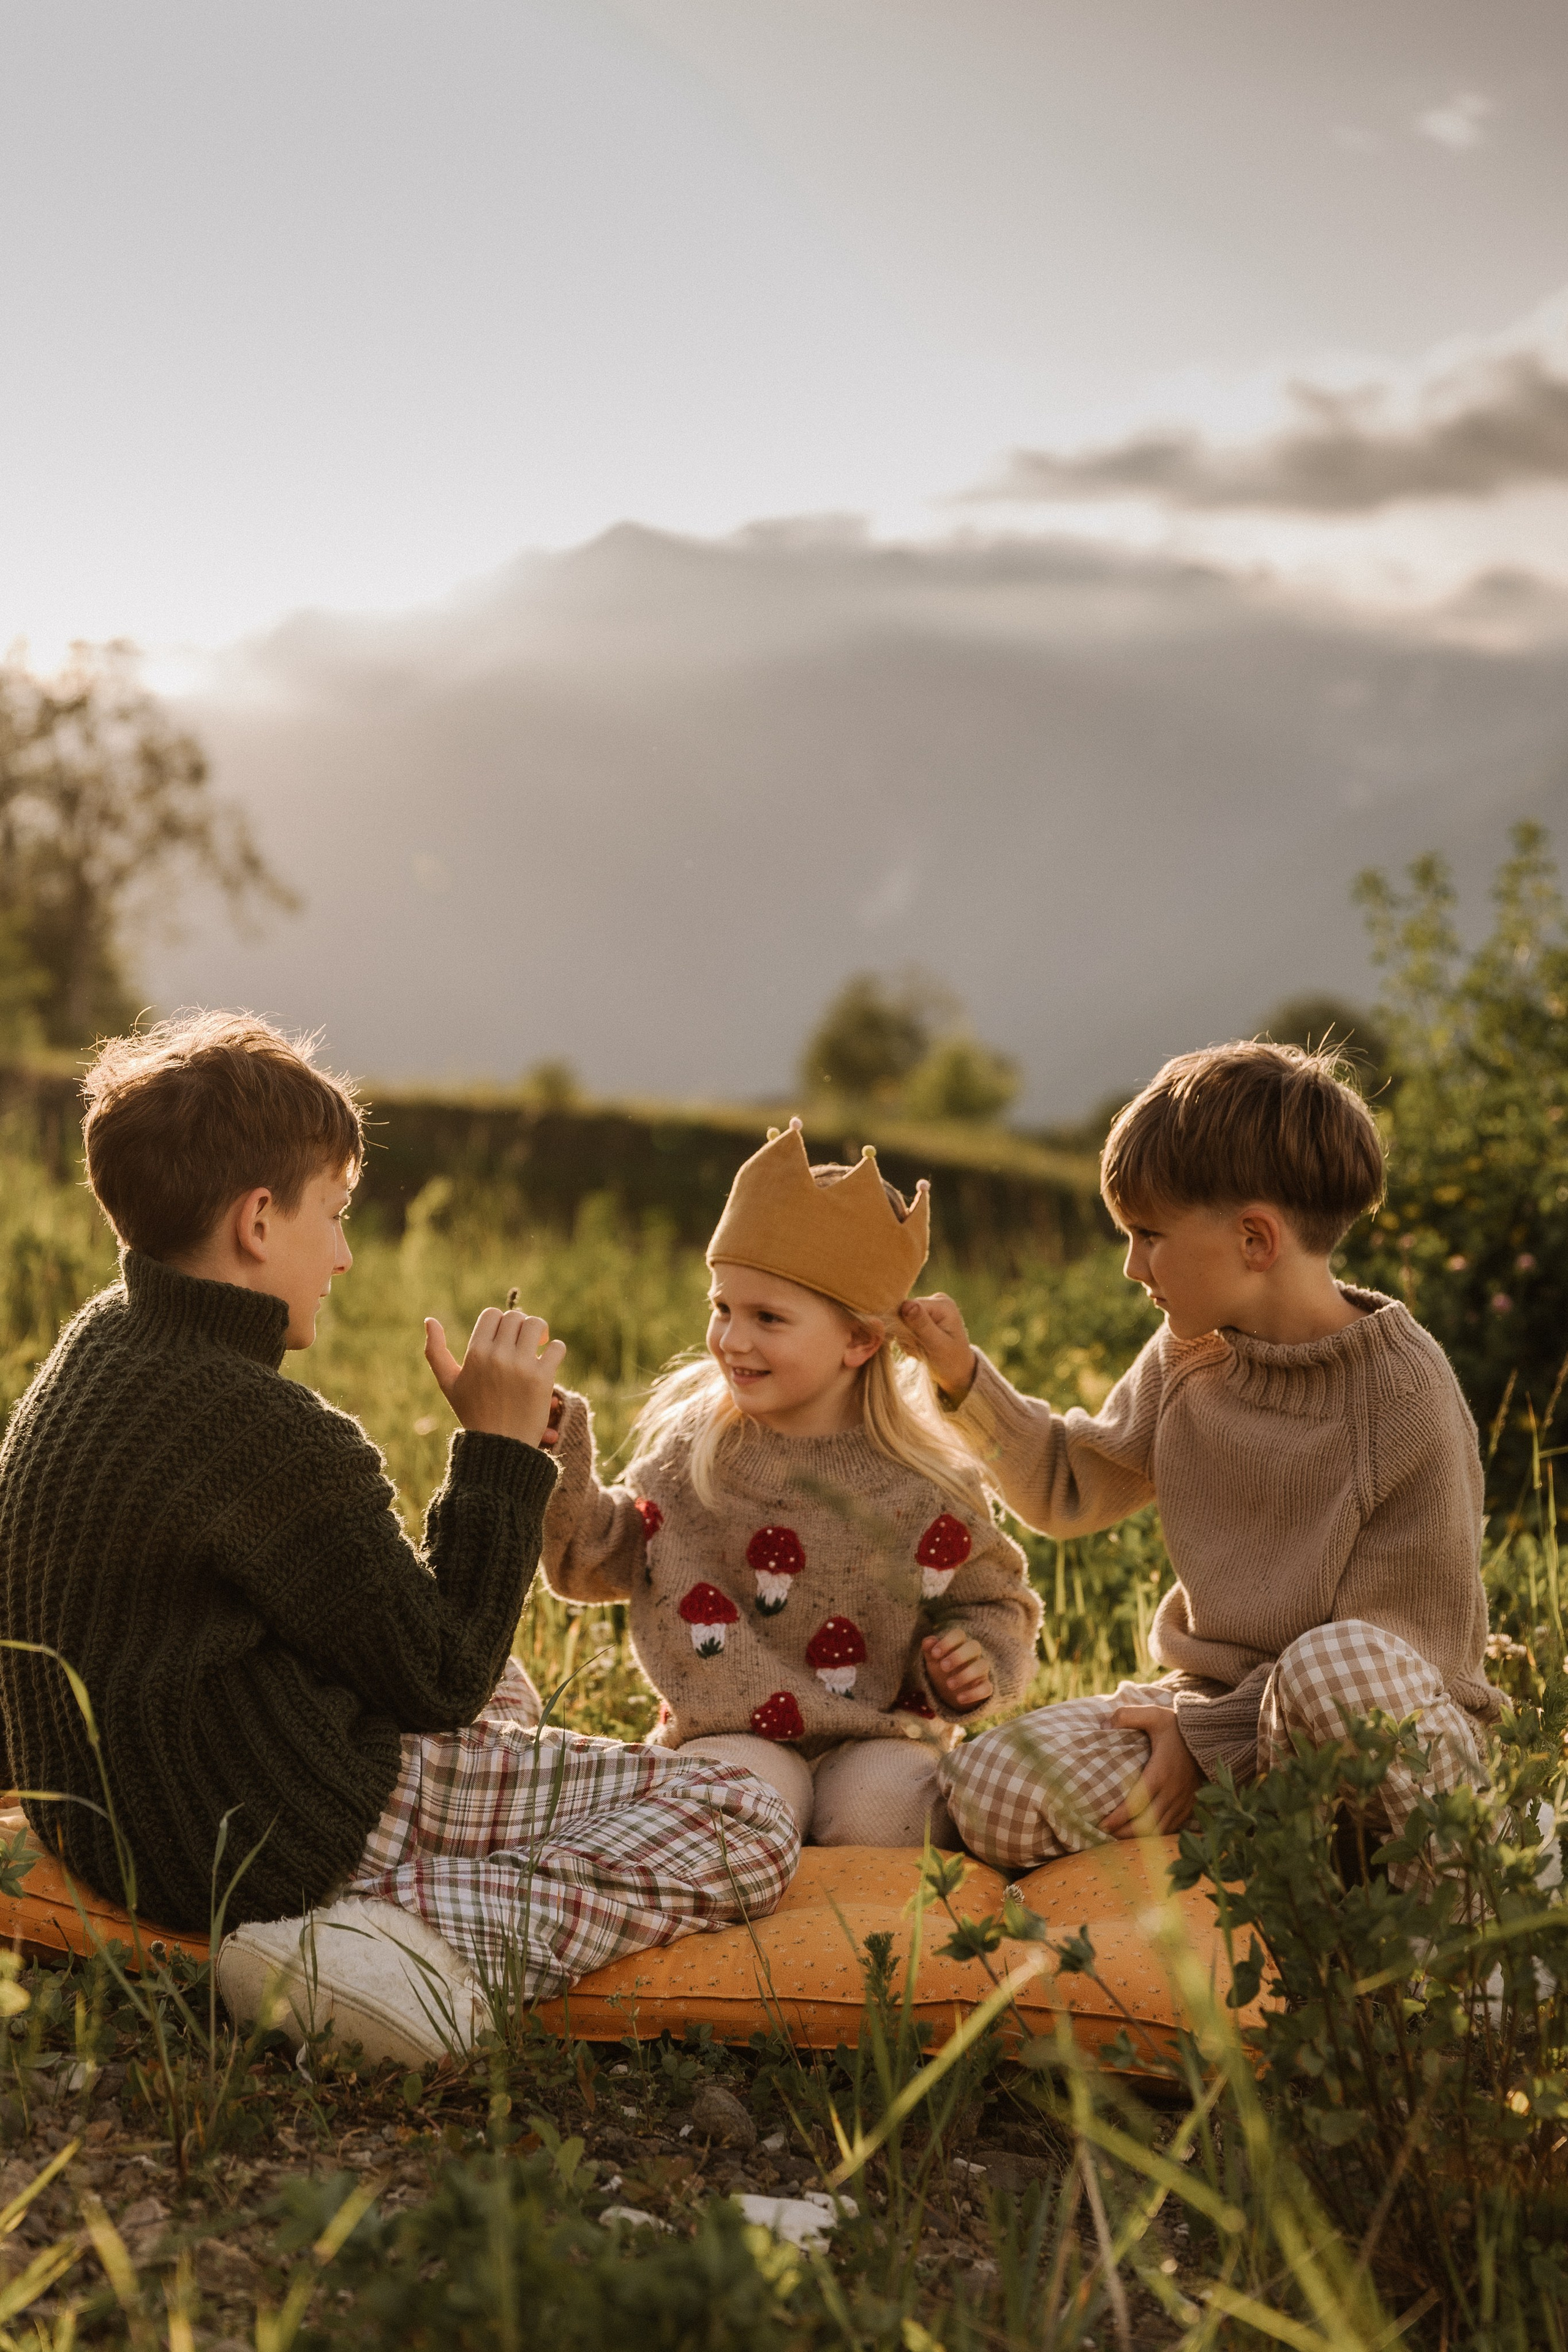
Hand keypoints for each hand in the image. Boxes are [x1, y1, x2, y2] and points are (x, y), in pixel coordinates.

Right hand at [423, 1309, 566, 1446]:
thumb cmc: (473, 1413)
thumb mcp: (449, 1384)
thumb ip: (435, 1351)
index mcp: (475, 1353)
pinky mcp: (542, 1378)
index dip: (500, 1322)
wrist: (500, 1446)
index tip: (506, 1337)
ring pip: (537, 1325)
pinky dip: (556, 1350)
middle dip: (521, 1327)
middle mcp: (497, 1356)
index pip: (492, 1314)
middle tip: (525, 1341)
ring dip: (540, 1332)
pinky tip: (550, 1361)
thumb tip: (429, 1319)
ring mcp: (521, 1366)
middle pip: (515, 1317)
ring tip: (540, 1345)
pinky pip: (557, 1347)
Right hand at [899, 1293, 977, 1398]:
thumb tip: (906, 1304)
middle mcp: (936, 1300)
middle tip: (921, 1349)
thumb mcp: (937, 1345)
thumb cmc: (951, 1360)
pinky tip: (920, 1348)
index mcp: (942, 1304)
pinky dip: (909, 1340)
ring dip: (908, 1339)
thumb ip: (922, 1324)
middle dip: (907, 1334)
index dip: (905, 1326)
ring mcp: (929, 1308)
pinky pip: (904, 1326)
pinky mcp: (923, 1316)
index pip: (908, 1306)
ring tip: (922, 1350)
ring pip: (902, 1321)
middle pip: (904, 1312)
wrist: (957, 1371)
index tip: (918, 1343)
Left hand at [922, 1629, 993, 1711]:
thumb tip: (928, 1641)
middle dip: (958, 1656)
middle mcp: (972, 1655)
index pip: (958, 1634)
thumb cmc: (941, 1671)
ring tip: (949, 1684)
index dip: (947, 1641)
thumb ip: (929, 1650)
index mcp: (958, 1645)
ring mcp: (981, 1671)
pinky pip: (987, 1688)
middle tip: (943, 1667)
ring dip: (965, 1675)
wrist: (948, 1694)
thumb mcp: (932, 1661)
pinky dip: (974, 1694)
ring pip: (983, 1665)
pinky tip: (959, 1698)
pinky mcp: (985, 1687)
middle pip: (974, 1646)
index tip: (934, 1654)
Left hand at [1101, 1706, 1200, 1837]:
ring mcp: (1183, 1801)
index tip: (1102, 1824)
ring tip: (1120, 1838)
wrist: (1211, 1737)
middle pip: (1147, 1823)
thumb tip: (1103, 1726)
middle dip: (1125, 1833)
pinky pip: (1173, 1827)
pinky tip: (1144, 1835)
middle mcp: (1172, 1792)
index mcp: (1160, 1773)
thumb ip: (1127, 1716)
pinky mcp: (1190, 1805)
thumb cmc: (1177, 1727)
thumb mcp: (1153, 1715)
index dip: (1119, 1818)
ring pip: (1160, 1829)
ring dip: (1140, 1837)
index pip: (1137, 1803)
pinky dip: (1157, 1834)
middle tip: (1106, 1834)